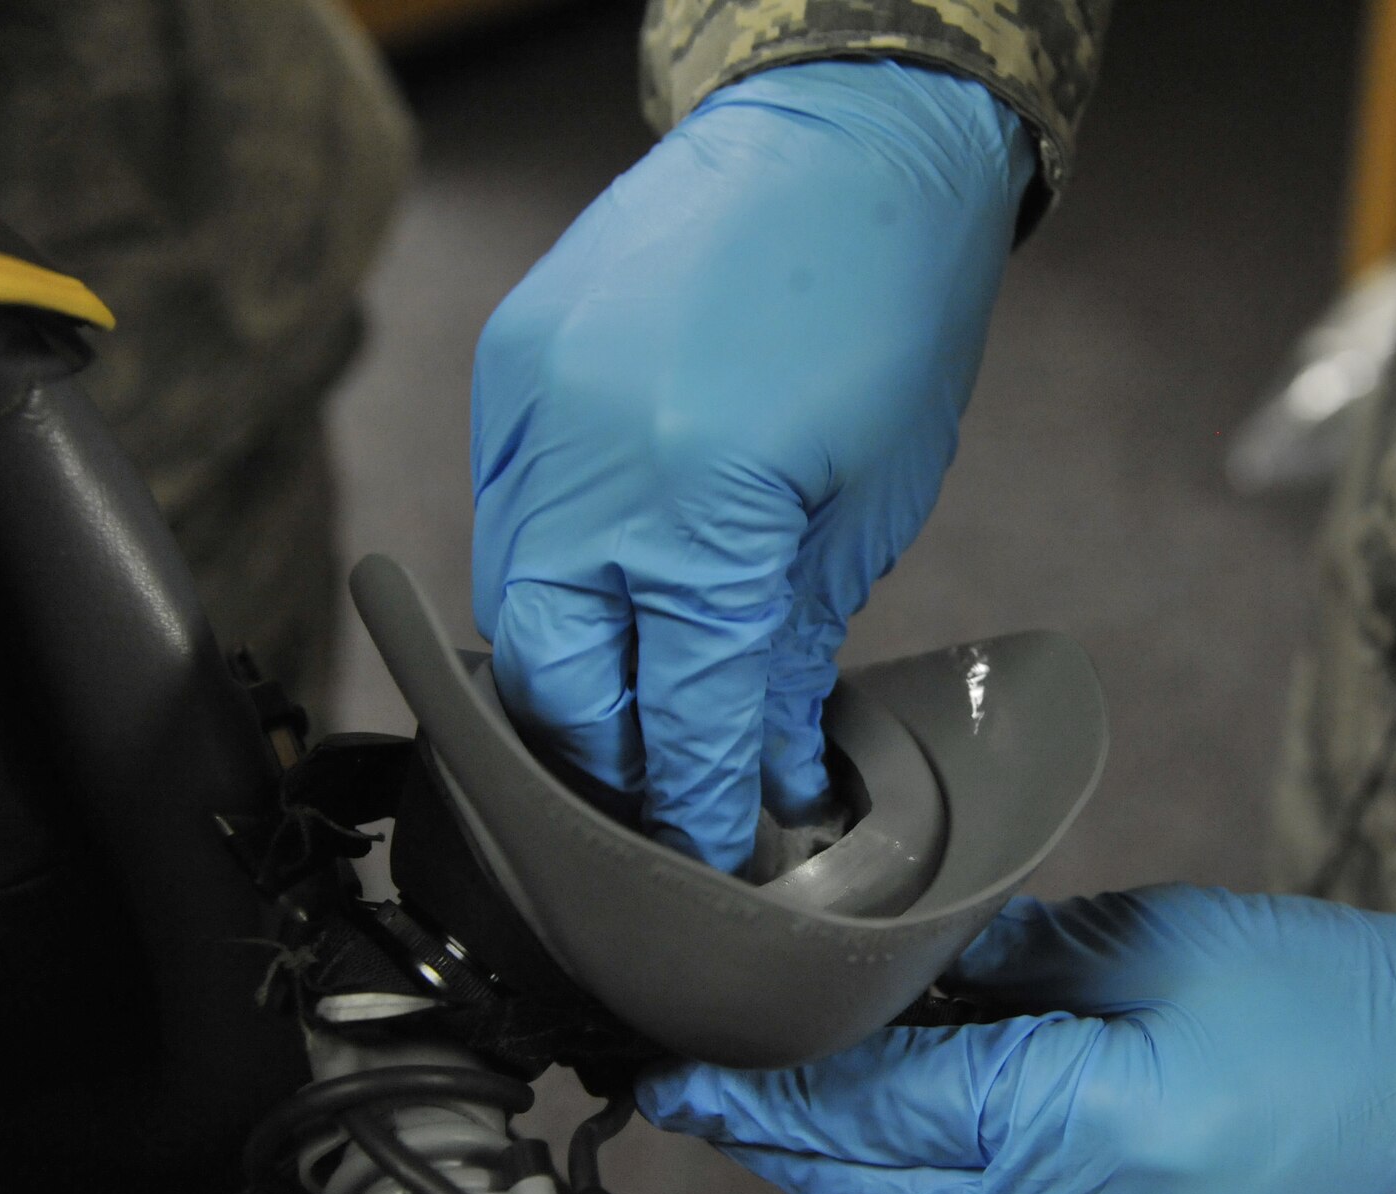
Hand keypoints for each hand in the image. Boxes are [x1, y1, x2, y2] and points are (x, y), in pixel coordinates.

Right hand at [471, 59, 1033, 871]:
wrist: (842, 137)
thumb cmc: (888, 306)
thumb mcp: (868, 501)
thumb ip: (793, 644)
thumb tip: (766, 756)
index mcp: (702, 506)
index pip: (684, 711)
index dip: (702, 802)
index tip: (719, 854)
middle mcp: (588, 464)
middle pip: (556, 685)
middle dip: (607, 767)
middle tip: (664, 806)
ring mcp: (528, 412)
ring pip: (512, 608)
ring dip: (573, 679)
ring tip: (640, 713)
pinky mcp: (507, 373)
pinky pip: (507, 519)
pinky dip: (556, 580)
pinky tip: (609, 601)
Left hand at [637, 886, 1395, 1193]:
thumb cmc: (1332, 997)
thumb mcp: (1159, 939)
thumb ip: (1014, 959)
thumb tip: (907, 960)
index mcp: (1094, 1132)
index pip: (889, 1111)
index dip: (777, 1090)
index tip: (688, 1068)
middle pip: (892, 1190)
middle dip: (786, 1142)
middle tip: (693, 1091)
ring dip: (856, 1171)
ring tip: (775, 1109)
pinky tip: (897, 1146)